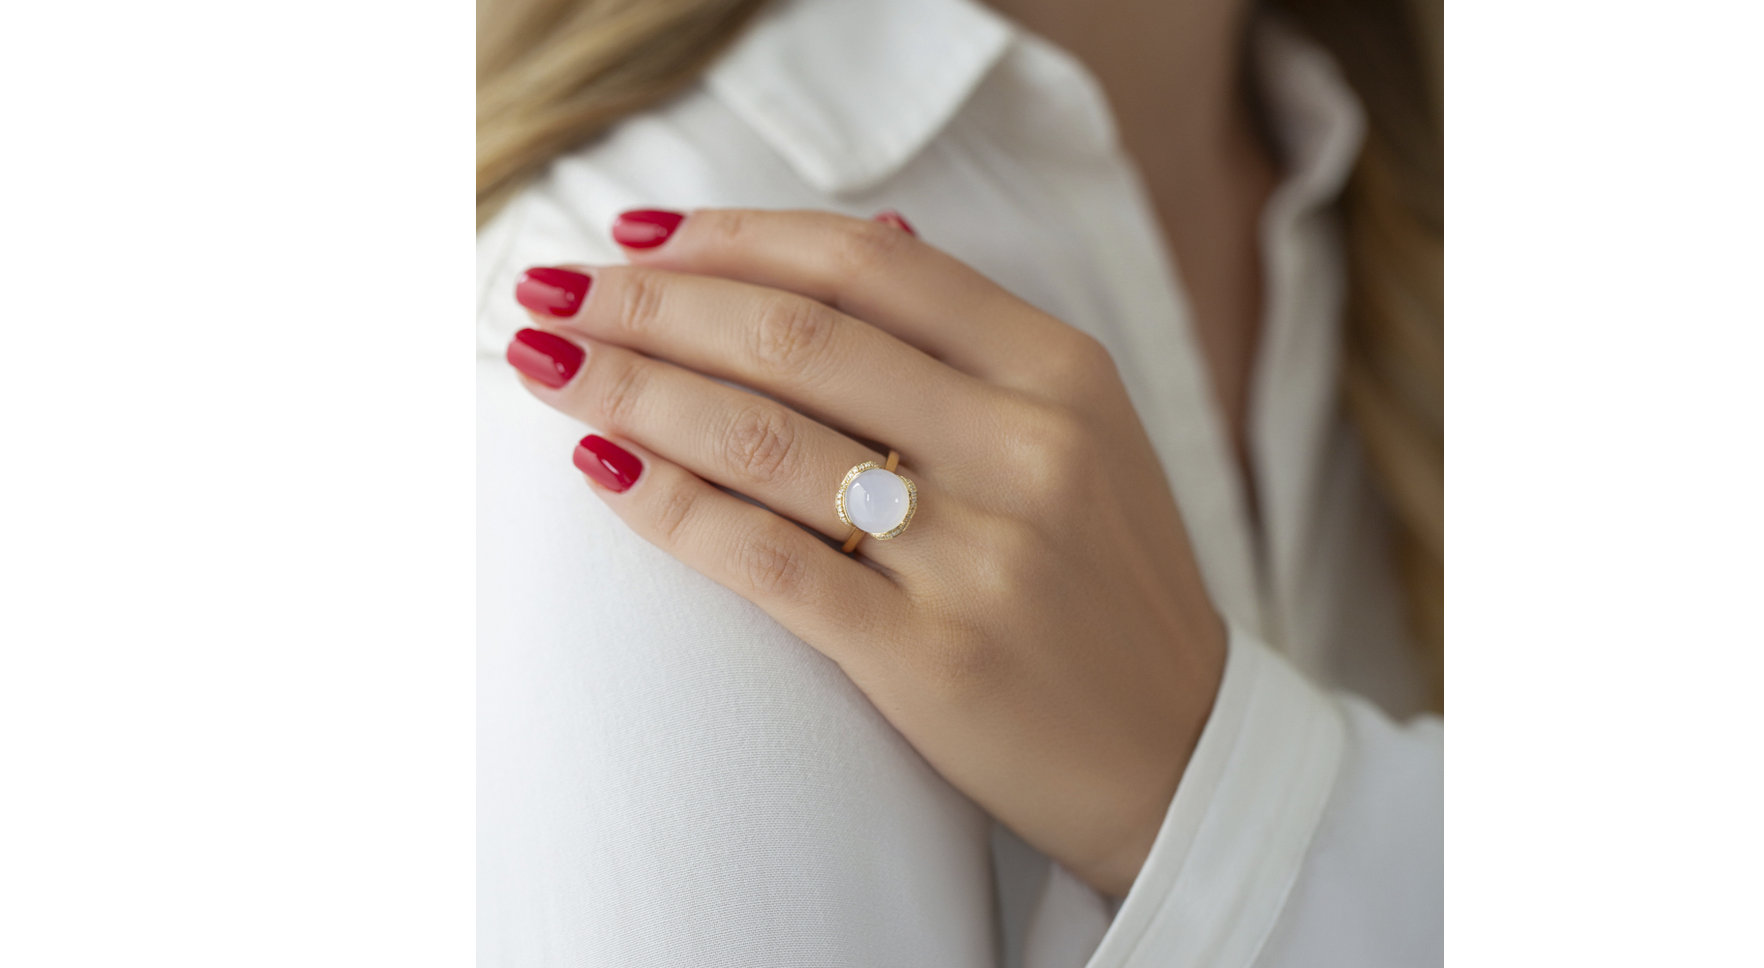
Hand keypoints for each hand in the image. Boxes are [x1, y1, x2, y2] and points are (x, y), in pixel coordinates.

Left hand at [505, 208, 1226, 895]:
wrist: (1178, 753)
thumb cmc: (1107, 584)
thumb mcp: (1084, 433)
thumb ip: (976, 343)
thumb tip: (868, 236)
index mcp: (1061, 372)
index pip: (866, 265)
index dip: (733, 237)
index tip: (638, 235)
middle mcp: (1026, 447)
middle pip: (795, 339)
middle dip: (651, 304)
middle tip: (554, 292)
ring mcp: (982, 555)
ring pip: (762, 439)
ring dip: (630, 389)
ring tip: (547, 363)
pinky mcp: (931, 658)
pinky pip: (765, 561)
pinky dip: (668, 505)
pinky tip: (603, 468)